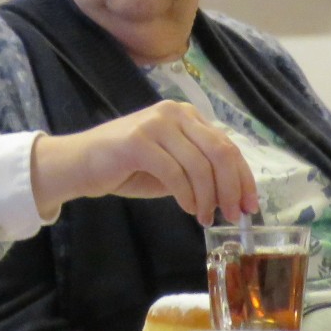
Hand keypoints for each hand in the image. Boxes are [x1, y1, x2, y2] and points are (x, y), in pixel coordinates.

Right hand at [31, 101, 260, 223]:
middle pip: (220, 152)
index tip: (251, 205)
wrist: (79, 164)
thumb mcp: (172, 167)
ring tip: (205, 217)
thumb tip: (234, 194)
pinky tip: (189, 210)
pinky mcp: (138, 141)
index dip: (244, 177)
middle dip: (232, 188)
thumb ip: (199, 170)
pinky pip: (174, 174)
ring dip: (208, 198)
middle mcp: (174, 113)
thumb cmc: (126, 168)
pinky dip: (187, 197)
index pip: (227, 145)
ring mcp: (155, 124)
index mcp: (187, 115)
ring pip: (200, 166)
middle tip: (233, 215)